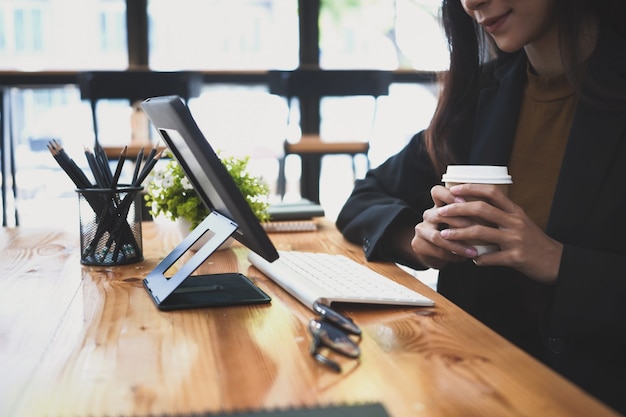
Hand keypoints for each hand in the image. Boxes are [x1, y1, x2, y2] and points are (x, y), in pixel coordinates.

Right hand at [411, 185, 478, 268]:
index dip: (449, 195)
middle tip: (476, 229)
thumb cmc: (455, 235)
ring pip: (437, 236)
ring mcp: (421, 230)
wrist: (436, 255)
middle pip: (439, 213)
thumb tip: (496, 213)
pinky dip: (452, 255)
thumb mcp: (463, 222)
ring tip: (473, 252)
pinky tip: (463, 258)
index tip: (464, 201)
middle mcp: (428, 215)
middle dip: (459, 221)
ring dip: (457, 244)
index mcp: (439, 206)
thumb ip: (472, 216)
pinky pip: (436, 250)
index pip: (437, 192)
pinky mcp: (418, 244)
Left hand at [436, 183, 562, 282]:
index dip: (471, 188)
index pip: (492, 192)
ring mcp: (516, 239)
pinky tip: (471, 260)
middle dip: (458, 209)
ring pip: (481, 232)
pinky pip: (490, 258)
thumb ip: (502, 216)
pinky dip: (478, 259)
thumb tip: (474, 210)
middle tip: (441, 212)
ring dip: (459, 234)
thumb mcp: (520, 223)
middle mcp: (515, 222)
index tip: (453, 189)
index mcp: (515, 211)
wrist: (557, 262)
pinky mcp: (516, 258)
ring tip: (445, 235)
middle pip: (482, 209)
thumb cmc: (534, 242)